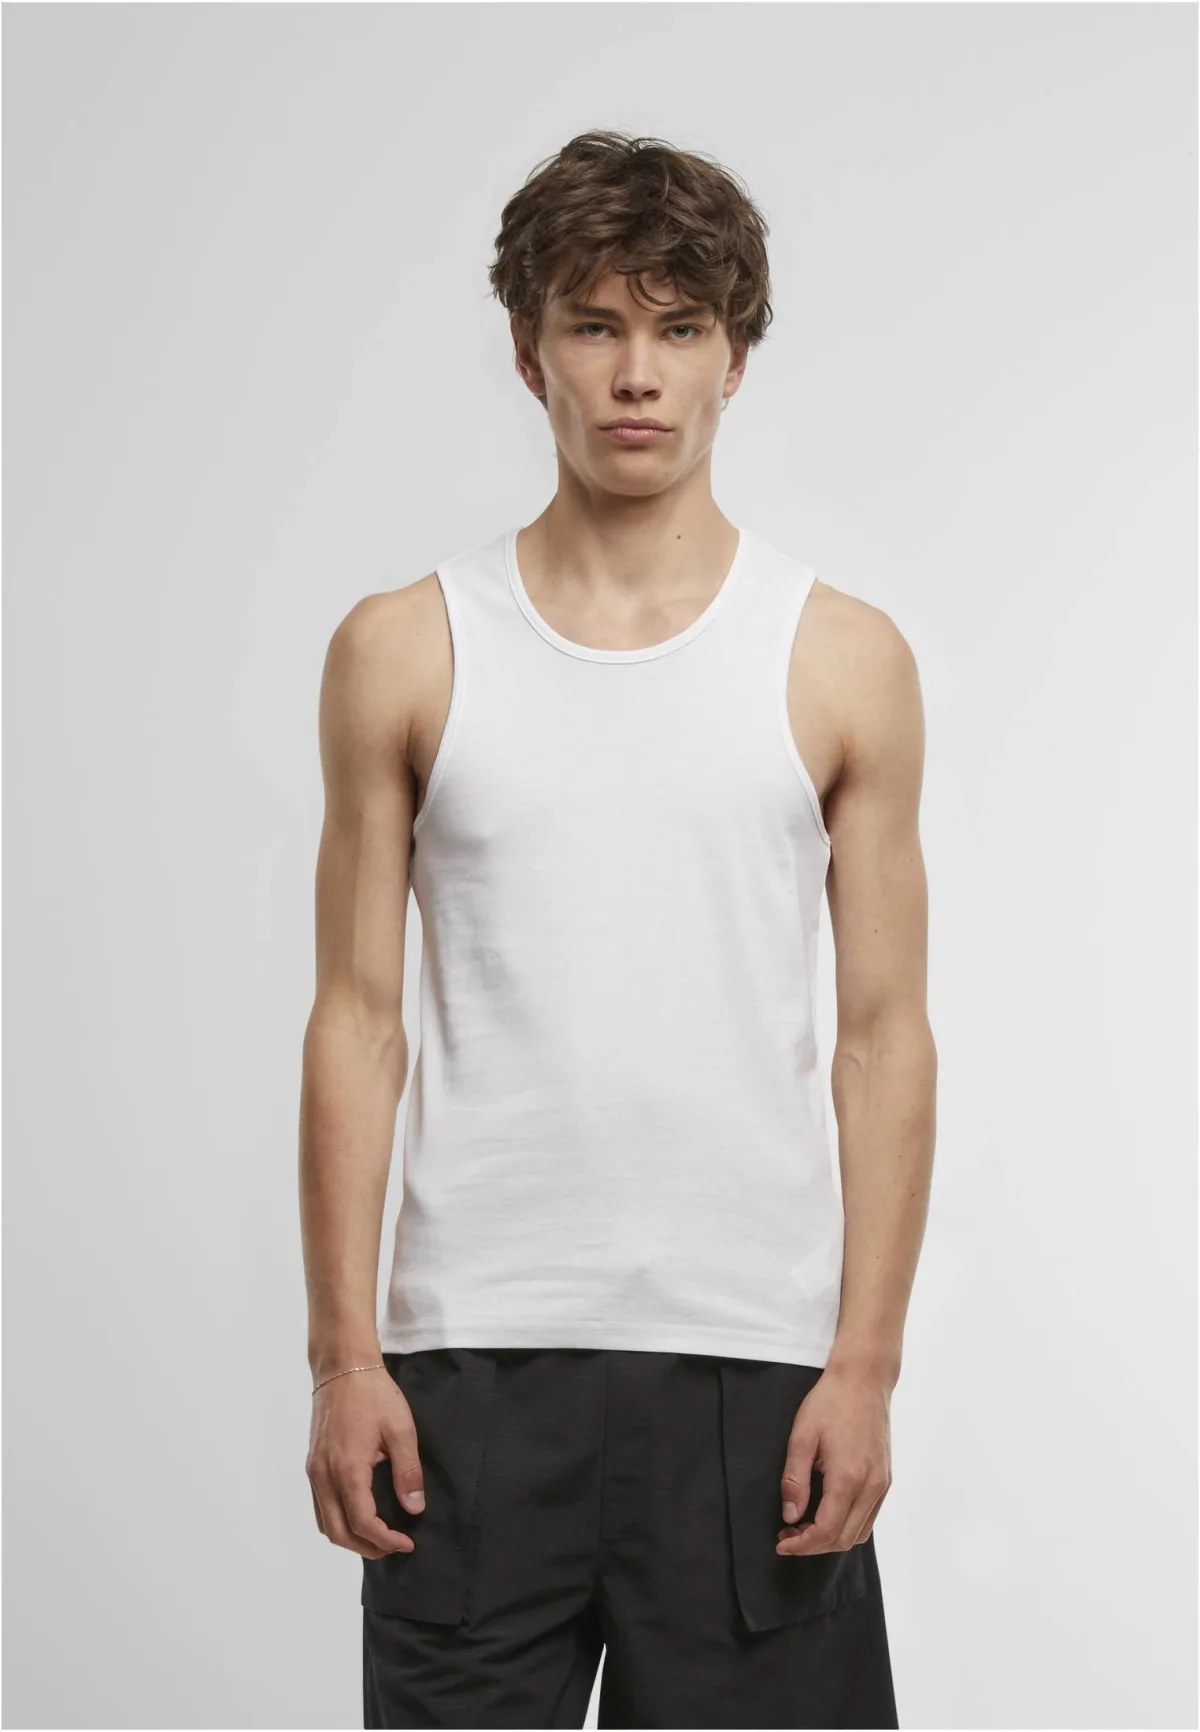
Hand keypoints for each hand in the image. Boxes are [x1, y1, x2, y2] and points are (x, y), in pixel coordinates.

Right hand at [306, 1367, 425, 1558]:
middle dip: (366, 1547)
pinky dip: (337, 1520)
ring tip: (377, 1535)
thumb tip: (414, 1508)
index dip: (385, 1540)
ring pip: (325, 1523)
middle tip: (393, 1546)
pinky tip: (358, 1514)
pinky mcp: (312, 1464)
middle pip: (338, 1532)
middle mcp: (323, 1475)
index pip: (362, 1522)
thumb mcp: (401, 1429)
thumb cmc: (374, 1394)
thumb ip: (407, 1471)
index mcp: (347, 1468)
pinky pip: (319, 1506)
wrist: (343, 1367)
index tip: (407, 1543)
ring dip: (349, 1537)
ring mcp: (314, 1470)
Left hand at [775, 1363, 891, 1555]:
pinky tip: (828, 1512)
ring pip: (860, 1533)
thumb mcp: (802, 1435)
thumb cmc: (830, 1401)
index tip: (782, 1542)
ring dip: (832, 1538)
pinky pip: (869, 1516)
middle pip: (844, 1539)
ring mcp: (882, 1483)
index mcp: (849, 1477)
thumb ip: (795, 1479)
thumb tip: (790, 1515)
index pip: (826, 1531)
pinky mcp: (886, 1478)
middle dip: (814, 1545)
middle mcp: (871, 1486)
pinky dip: (848, 1525)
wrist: (864, 1378)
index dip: (802, 1544)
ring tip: (805, 1526)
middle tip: (788, 1534)